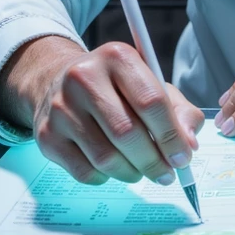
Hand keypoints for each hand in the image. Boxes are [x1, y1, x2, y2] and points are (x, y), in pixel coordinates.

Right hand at [0, 35, 203, 185]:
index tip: (184, 158)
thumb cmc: (114, 87)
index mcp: (117, 57)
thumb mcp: (150, 84)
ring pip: (106, 158)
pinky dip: (107, 178)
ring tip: (142, 170)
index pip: (150, 101)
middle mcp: (84, 77)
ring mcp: (61, 108)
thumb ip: (178, 111)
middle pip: (127, 132)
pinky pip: (85, 172)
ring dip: (133, 173)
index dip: (171, 135)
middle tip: (167, 174)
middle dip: (154, 161)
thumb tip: (188, 146)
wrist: (57, 83)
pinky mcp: (47, 137)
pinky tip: (114, 167)